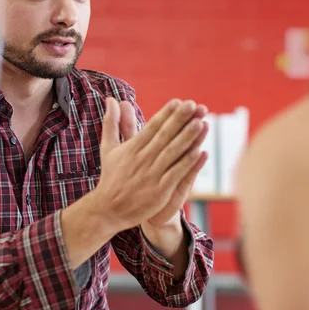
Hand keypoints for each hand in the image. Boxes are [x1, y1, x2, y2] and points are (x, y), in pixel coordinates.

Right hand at [94, 97, 208, 233]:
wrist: (108, 210)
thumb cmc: (110, 176)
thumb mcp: (108, 147)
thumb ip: (113, 122)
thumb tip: (112, 99)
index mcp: (132, 148)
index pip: (152, 127)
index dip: (166, 114)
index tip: (178, 102)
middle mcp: (142, 159)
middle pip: (164, 136)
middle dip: (180, 120)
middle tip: (193, 105)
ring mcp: (151, 175)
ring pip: (172, 153)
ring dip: (187, 137)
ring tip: (201, 122)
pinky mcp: (159, 191)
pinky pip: (176, 174)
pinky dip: (187, 163)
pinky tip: (199, 151)